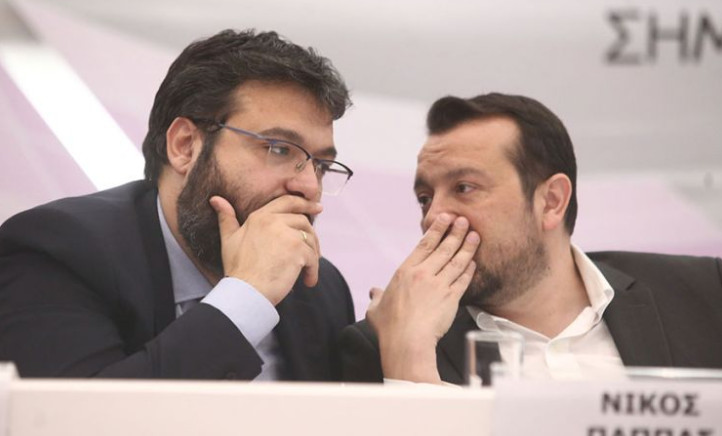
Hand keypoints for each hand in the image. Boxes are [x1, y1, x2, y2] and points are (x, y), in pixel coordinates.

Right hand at [209, 195, 321, 304]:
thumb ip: (227, 218)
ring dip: (312, 255)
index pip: (288, 202)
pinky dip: (313, 270)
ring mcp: (287, 235)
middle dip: (311, 236)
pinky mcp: (298, 250)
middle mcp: (274, 221)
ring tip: (307, 269)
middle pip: (303, 221)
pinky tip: (308, 281)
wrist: (245, 291)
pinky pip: (313, 257)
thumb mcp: (229, 239)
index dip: (305, 203)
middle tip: (314, 250)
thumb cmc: (238, 268)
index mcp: (260, 216)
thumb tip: (215, 199)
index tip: (317, 207)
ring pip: (310, 239)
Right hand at [367, 213, 478, 382]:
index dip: (437, 229)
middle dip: (456, 232)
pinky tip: (474, 262)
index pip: (424, 244)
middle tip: (465, 221)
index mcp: (405, 271)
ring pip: (457, 261)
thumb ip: (377, 297)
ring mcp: (439, 285)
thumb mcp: (376, 309)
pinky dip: (470, 270)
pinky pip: (463, 280)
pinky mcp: (451, 299)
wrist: (407, 342)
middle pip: (444, 248)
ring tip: (475, 236)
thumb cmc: (389, 327)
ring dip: (467, 247)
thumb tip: (374, 291)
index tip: (446, 218)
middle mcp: (424, 274)